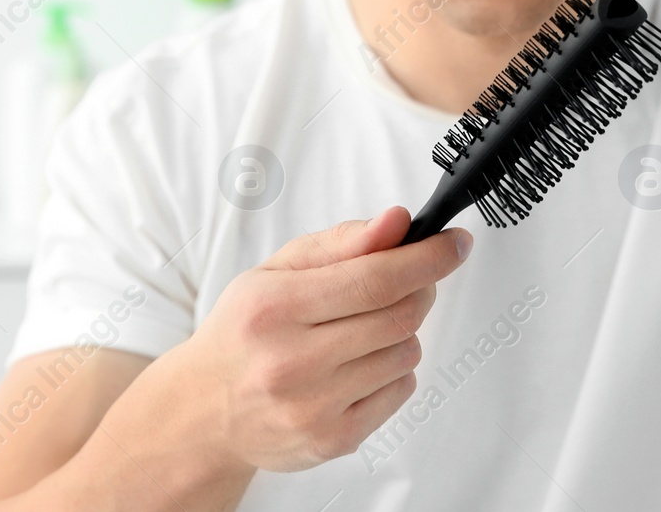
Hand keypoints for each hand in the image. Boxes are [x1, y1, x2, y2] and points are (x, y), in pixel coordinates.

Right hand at [158, 206, 469, 472]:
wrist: (206, 408)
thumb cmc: (245, 330)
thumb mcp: (278, 270)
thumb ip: (342, 242)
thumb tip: (397, 222)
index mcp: (274, 308)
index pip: (375, 278)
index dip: (427, 258)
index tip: (454, 243)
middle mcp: (292, 361)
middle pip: (400, 315)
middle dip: (420, 287)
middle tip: (409, 278)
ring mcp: (314, 407)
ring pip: (406, 352)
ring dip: (401, 331)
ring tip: (362, 328)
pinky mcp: (334, 439)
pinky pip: (400, 390)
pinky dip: (393, 369)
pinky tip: (358, 364)